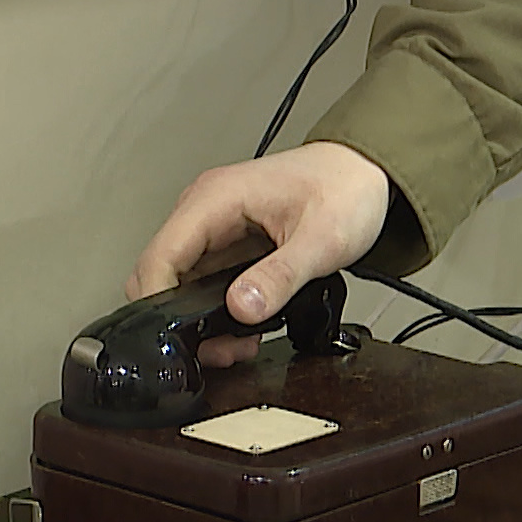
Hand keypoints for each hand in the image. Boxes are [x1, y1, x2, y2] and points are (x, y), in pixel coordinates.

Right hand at [126, 141, 390, 366]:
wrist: (363, 173)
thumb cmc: (345, 189)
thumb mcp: (322, 240)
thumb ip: (280, 276)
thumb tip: (240, 307)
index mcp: (215, 198)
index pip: (159, 255)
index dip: (157, 302)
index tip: (174, 339)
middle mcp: (204, 210)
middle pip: (159, 273)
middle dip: (177, 318)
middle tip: (214, 348)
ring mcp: (213, 228)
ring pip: (179, 283)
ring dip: (197, 318)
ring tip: (235, 343)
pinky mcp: (225, 244)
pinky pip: (202, 283)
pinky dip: (214, 310)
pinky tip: (242, 326)